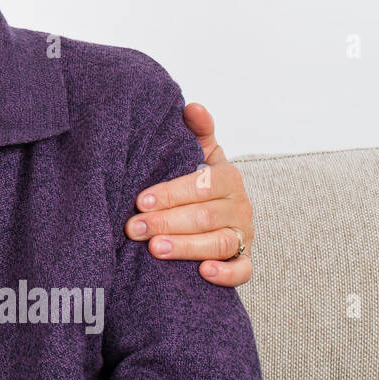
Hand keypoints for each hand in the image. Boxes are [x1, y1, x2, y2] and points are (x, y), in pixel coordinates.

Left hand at [124, 102, 254, 287]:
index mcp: (228, 177)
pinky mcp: (244, 260)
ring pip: (218, 243)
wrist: (217, 211)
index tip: (139, 200)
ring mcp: (243, 235)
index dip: (171, 193)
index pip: (201, 185)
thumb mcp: (200, 152)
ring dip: (186, 247)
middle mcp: (239, 206)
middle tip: (134, 228)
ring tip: (155, 249)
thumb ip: (196, 130)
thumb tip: (192, 106)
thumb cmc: (200, 181)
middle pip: (204, 216)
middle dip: (166, 222)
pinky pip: (242, 270)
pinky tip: (203, 273)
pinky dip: (226, 274)